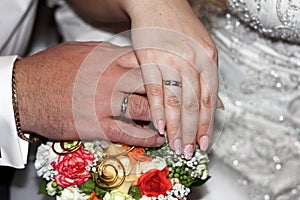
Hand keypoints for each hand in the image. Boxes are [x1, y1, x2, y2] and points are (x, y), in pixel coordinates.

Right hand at [14, 42, 164, 146]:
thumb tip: (125, 56)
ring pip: (145, 108)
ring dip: (162, 117)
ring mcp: (106, 102)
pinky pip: (130, 132)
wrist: (25, 91)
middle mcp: (111, 78)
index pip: (147, 62)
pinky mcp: (97, 125)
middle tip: (176, 102)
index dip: (161, 72)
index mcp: (108, 58)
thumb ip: (107, 54)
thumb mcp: (81, 51)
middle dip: (167, 94)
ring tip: (171, 123)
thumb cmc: (51, 69)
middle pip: (151, 85)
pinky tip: (157, 139)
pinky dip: (147, 137)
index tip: (169, 80)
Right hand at [123, 0, 219, 157]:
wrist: (158, 3)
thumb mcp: (204, 48)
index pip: (209, 99)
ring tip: (174, 144)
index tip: (204, 141)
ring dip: (175, 127)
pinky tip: (158, 126)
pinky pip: (154, 90)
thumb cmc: (181, 26)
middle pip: (193, 105)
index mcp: (207, 58)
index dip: (207, 124)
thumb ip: (209, 77)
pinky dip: (157, 111)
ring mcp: (169, 60)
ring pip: (174, 102)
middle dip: (191, 132)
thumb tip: (218, 106)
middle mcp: (191, 60)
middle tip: (188, 150)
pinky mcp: (148, 60)